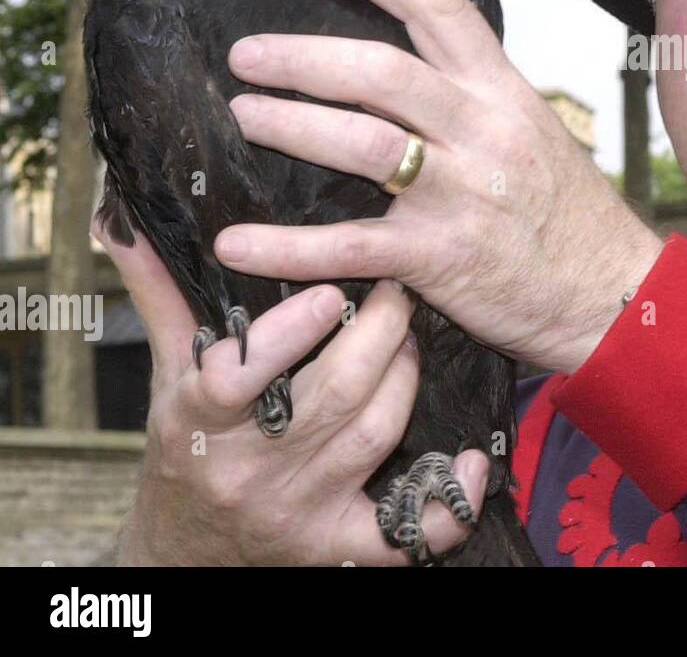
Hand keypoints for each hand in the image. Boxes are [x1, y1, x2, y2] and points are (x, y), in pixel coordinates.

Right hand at [96, 216, 489, 564]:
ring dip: (406, 379)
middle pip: (334, 396)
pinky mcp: (338, 549)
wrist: (184, 555)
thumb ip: (161, 297)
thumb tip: (127, 221)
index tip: (329, 292)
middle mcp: (251, 469)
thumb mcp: (167, 376)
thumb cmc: (183, 447)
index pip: (239, 377)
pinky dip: (445, 505)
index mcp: (202, 421)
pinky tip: (469, 463)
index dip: (289, 334)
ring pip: (375, 435)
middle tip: (395, 292)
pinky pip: (404, 535)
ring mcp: (299, 511)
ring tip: (411, 340)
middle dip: (379, 335)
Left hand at [212, 0, 664, 373]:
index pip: (438, 7)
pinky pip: (350, 245)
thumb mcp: (532, 132)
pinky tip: (236, 243)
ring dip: (289, 124)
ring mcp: (461, 193)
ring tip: (243, 116)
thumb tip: (395, 74)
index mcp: (503, 91)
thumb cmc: (567, 213)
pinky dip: (286, 246)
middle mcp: (482, 130)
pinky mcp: (440, 257)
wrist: (611, 292)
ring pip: (361, 144)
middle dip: (302, 57)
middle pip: (382, 71)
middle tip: (246, 55)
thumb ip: (471, 99)